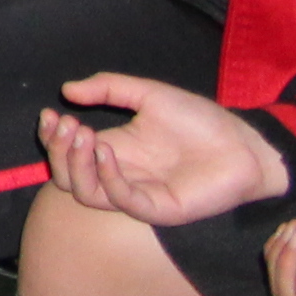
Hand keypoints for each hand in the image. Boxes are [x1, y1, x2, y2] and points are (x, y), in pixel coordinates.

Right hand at [36, 71, 293, 224]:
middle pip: (67, 177)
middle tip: (68, 125)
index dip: (52, 138)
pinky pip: (121, 200)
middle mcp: (119, 175)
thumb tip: (66, 90)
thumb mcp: (148, 94)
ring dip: (75, 164)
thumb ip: (108, 88)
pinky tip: (106, 150)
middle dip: (58, 151)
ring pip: (85, 194)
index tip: (51, 114)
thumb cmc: (201, 120)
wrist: (243, 143)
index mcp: (115, 150)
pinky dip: (106, 176)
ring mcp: (137, 194)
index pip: (68, 154)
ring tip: (84, 136)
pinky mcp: (158, 208)